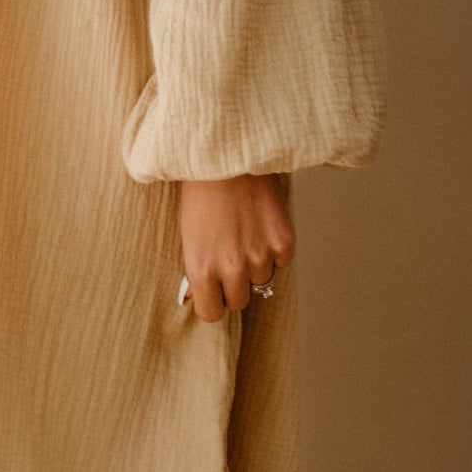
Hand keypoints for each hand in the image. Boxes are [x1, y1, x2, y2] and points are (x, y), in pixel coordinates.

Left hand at [177, 175, 293, 323]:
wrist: (227, 157)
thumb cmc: (201, 194)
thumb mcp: (187, 235)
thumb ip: (195, 270)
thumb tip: (196, 298)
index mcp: (201, 269)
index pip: (211, 314)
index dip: (213, 302)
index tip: (214, 292)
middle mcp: (232, 267)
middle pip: (239, 302)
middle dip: (234, 286)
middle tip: (230, 260)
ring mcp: (260, 256)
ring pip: (262, 282)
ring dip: (256, 266)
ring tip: (245, 236)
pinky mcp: (284, 242)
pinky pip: (281, 262)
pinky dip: (274, 250)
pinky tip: (261, 226)